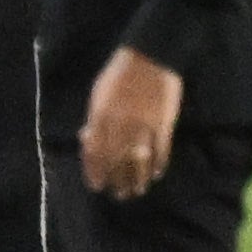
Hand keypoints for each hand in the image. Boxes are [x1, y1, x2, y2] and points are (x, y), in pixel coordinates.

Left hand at [79, 46, 182, 197]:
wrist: (150, 56)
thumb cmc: (119, 74)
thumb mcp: (98, 94)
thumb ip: (94, 119)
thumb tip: (87, 138)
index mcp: (102, 117)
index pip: (96, 153)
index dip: (95, 172)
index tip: (97, 186)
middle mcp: (120, 126)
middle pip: (117, 162)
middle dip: (117, 182)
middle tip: (119, 195)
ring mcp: (144, 126)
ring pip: (140, 161)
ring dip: (138, 179)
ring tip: (137, 190)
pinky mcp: (164, 124)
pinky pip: (162, 150)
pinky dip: (159, 164)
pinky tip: (157, 174)